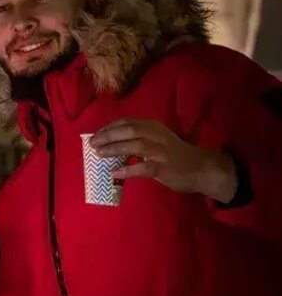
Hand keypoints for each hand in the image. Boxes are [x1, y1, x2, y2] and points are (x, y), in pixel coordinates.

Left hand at [91, 119, 237, 201]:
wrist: (202, 167)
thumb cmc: (176, 154)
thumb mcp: (158, 139)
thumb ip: (140, 138)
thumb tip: (111, 142)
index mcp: (154, 127)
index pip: (128, 122)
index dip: (110, 127)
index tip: (96, 134)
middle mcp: (157, 135)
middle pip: (129, 131)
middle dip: (108, 135)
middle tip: (92, 143)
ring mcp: (161, 152)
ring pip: (135, 146)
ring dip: (114, 149)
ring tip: (98, 154)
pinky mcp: (164, 168)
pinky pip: (143, 168)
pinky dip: (127, 170)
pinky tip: (114, 173)